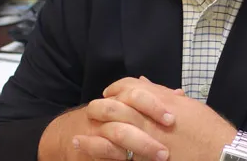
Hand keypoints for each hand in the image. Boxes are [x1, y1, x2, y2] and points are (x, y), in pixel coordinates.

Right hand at [39, 81, 184, 160]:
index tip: (172, 117)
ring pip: (117, 131)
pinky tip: (130, 159)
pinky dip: (116, 153)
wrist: (67, 134)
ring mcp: (96, 128)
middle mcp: (106, 110)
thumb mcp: (131, 107)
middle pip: (126, 109)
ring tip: (161, 156)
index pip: (135, 92)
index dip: (153, 103)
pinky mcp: (87, 145)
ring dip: (141, 143)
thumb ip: (152, 99)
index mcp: (119, 98)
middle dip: (148, 125)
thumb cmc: (110, 120)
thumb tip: (179, 93)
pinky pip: (101, 148)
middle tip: (168, 139)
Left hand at [75, 77, 236, 160]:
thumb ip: (164, 95)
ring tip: (78, 138)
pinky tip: (90, 158)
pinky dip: (101, 156)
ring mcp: (148, 142)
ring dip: (92, 135)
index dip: (117, 89)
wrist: (221, 154)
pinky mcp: (146, 160)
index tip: (110, 92)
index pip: (131, 88)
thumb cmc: (209, 130)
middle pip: (115, 108)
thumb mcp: (189, 106)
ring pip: (112, 134)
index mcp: (162, 103)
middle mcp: (151, 120)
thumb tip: (145, 82)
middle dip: (99, 108)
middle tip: (92, 110)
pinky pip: (119, 158)